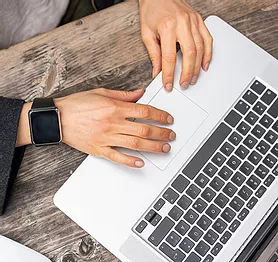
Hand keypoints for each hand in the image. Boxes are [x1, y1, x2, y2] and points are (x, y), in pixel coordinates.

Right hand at [56, 88, 175, 167]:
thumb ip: (124, 95)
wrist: (57, 118)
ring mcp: (106, 138)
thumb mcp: (101, 92)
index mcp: (114, 107)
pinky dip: (130, 161)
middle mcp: (113, 123)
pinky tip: (141, 163)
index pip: (144, 111)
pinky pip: (117, 157)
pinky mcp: (99, 149)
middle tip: (171, 135)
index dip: (160, 116)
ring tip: (165, 148)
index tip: (168, 119)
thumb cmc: (77, 104)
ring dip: (153, 147)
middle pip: (144, 130)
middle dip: (162, 133)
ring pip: (135, 144)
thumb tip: (141, 94)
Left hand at [139, 0, 212, 90]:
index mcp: (167, 27)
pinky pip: (207, 38)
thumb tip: (157, 72)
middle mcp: (182, 23)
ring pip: (200, 48)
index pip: (169, 57)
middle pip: (189, 54)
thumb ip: (153, 54)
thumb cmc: (152, 10)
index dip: (168, 74)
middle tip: (183, 84)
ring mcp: (193, 21)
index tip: (168, 84)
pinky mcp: (199, 20)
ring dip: (197, 67)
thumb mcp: (147, 33)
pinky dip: (208, 53)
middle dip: (186, 73)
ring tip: (193, 78)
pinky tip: (205, 64)